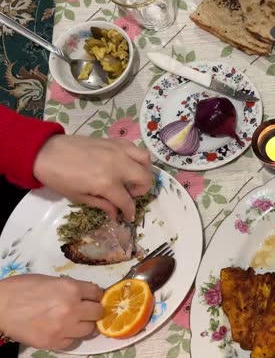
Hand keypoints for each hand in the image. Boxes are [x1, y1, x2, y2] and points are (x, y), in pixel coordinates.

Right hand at [0, 274, 102, 349]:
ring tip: (74, 322)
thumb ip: (70, 287)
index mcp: (71, 289)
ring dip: (84, 325)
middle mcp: (72, 308)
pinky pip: (72, 342)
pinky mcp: (53, 342)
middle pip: (98, 313)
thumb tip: (84, 294)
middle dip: (93, 311)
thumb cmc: (20, 289)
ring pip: (89, 330)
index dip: (95, 295)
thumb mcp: (50, 280)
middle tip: (85, 311)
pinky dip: (70, 337)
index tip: (92, 298)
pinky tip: (62, 331)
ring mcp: (64, 327)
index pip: (98, 293)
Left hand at [33, 135, 151, 220]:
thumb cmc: (59, 178)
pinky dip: (136, 156)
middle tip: (129, 194)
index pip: (127, 201)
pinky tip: (127, 163)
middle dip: (141, 191)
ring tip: (132, 177)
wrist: (45, 152)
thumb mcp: (79, 197)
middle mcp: (118, 166)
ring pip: (146, 160)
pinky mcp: (114, 141)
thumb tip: (116, 213)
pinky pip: (135, 147)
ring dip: (143, 171)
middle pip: (145, 179)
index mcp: (106, 183)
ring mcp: (118, 151)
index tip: (128, 216)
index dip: (129, 212)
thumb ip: (102, 204)